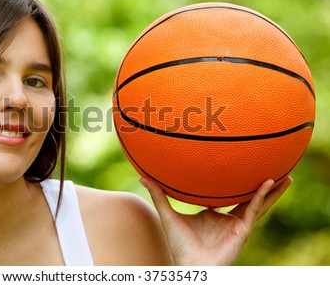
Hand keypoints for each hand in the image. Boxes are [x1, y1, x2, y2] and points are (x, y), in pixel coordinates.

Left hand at [140, 176, 292, 264]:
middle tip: (269, 166)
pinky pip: (253, 209)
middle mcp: (228, 218)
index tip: (233, 165)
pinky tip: (268, 182)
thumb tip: (143, 177)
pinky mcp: (242, 230)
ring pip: (258, 202)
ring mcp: (237, 223)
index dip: (230, 181)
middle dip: (259, 183)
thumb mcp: (168, 215)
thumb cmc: (179, 245)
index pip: (225, 194)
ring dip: (272, 190)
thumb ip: (158, 195)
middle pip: (247, 196)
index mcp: (213, 213)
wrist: (189, 265)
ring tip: (286, 175)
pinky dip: (261, 196)